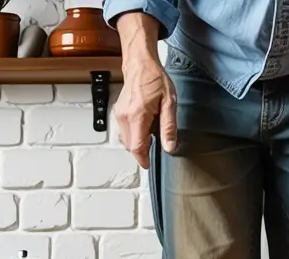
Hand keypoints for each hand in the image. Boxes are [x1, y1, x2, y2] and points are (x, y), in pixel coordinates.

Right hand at [114, 12, 176, 168]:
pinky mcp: (118, 113)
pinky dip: (135, 132)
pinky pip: (125, 131)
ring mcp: (119, 115)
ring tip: (151, 125)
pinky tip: (144, 121)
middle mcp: (125, 117)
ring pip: (127, 140)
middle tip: (156, 137)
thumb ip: (169, 127)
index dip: (143, 159)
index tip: (148, 164)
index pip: (137, 147)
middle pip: (131, 146)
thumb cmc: (154, 79)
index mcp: (138, 115)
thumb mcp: (169, 103)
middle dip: (143, 148)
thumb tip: (169, 146)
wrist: (140, 64)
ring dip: (139, 140)